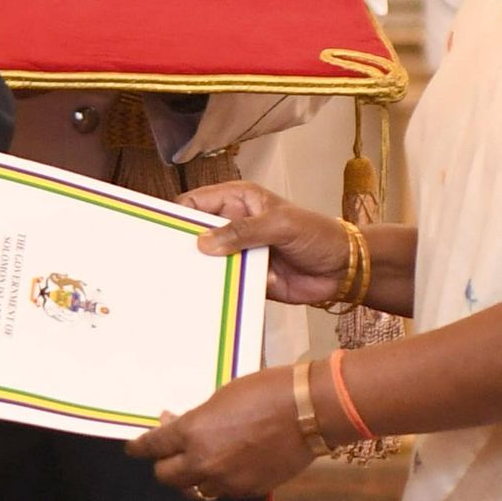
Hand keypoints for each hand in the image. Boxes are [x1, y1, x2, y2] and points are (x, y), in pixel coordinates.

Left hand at [127, 366, 311, 500]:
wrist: (309, 411)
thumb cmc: (265, 391)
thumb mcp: (221, 398)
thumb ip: (196, 418)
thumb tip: (176, 424)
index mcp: (192, 433)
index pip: (152, 447)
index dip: (139, 447)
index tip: (134, 448)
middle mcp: (203, 462)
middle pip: (167, 477)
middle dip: (165, 465)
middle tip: (171, 455)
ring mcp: (227, 480)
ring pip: (195, 491)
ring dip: (193, 478)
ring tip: (201, 465)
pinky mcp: (248, 490)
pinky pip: (224, 491)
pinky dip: (221, 481)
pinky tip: (230, 466)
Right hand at [180, 182, 352, 305]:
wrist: (343, 269)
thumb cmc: (317, 235)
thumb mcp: (280, 225)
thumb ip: (242, 232)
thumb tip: (203, 243)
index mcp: (238, 200)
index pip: (197, 203)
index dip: (177, 215)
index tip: (158, 231)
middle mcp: (234, 225)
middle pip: (197, 235)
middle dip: (183, 248)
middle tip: (163, 263)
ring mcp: (239, 253)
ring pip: (208, 263)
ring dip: (200, 273)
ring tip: (178, 285)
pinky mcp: (246, 278)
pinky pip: (225, 284)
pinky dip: (218, 290)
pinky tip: (205, 299)